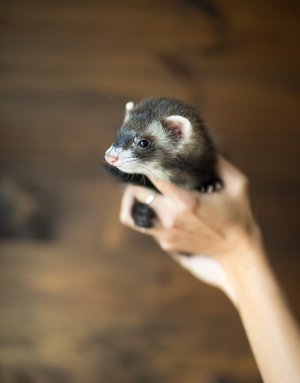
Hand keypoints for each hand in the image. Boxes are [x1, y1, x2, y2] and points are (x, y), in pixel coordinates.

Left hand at [120, 156, 263, 302]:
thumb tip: (202, 147)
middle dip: (135, 181)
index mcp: (186, 202)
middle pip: (136, 194)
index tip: (146, 156)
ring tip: (139, 189)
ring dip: (133, 200)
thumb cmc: (238, 215)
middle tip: (140, 173)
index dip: (146, 164)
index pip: (153, 177)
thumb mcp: (238, 184)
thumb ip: (219, 163)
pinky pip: (145, 225)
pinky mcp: (165, 243)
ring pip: (132, 214)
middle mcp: (171, 218)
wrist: (236, 251)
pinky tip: (156, 206)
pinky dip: (145, 214)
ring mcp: (166, 233)